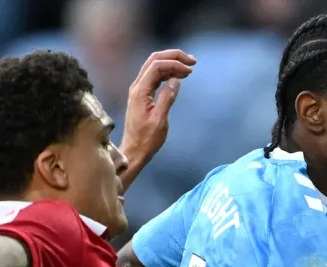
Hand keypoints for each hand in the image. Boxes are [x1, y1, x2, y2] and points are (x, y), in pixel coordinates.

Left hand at [120, 49, 196, 177]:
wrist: (134, 150)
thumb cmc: (147, 139)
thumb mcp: (160, 120)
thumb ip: (167, 98)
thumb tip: (176, 80)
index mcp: (140, 91)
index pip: (157, 66)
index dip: (175, 64)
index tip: (190, 71)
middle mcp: (137, 86)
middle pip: (154, 60)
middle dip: (173, 57)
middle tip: (192, 61)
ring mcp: (139, 89)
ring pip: (154, 66)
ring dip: (171, 63)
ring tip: (188, 67)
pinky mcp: (142, 94)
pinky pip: (154, 76)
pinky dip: (167, 72)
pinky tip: (178, 76)